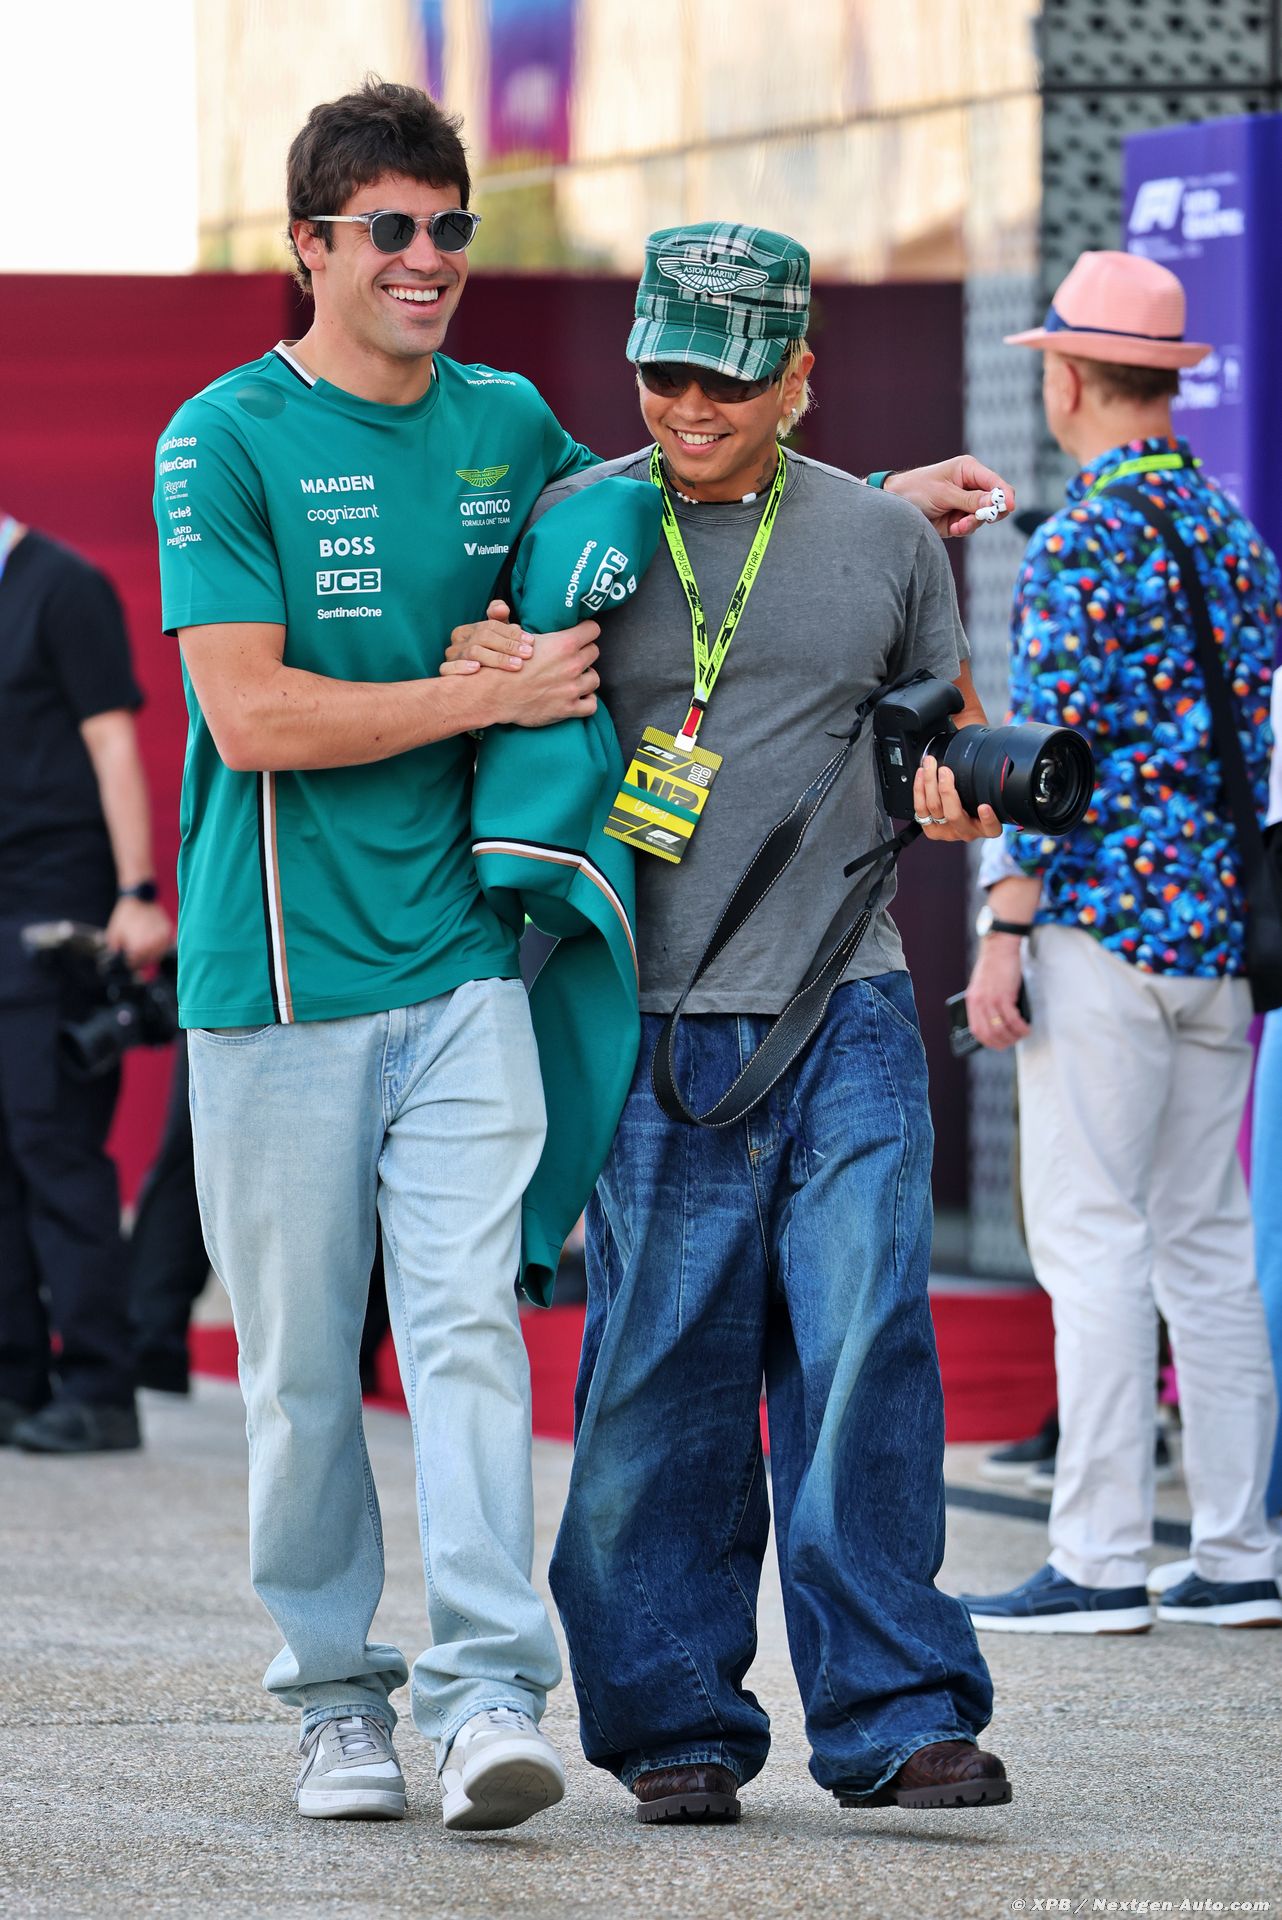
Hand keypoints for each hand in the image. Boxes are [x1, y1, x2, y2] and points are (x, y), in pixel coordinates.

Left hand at [104, 896, 172, 968]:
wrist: (139, 900)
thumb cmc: (125, 916)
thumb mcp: (114, 934)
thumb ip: (115, 949)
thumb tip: (118, 958)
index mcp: (138, 947)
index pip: (136, 963)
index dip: (132, 964)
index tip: (130, 963)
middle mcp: (152, 944)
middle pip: (149, 960)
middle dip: (142, 960)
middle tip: (137, 959)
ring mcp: (161, 938)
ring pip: (159, 954)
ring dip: (152, 954)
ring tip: (146, 952)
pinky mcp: (167, 931)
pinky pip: (166, 944)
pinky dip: (160, 946)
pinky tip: (154, 944)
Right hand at [443, 599, 533, 672]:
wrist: (478, 684)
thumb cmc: (493, 657)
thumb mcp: (499, 638)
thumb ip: (501, 620)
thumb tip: (501, 609)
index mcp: (470, 629)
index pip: (491, 626)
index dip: (512, 633)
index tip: (531, 642)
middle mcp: (458, 640)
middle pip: (484, 638)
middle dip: (508, 646)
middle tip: (527, 654)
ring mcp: (451, 656)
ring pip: (473, 653)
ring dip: (497, 659)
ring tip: (516, 665)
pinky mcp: (445, 671)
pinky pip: (448, 668)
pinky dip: (461, 667)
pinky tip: (477, 669)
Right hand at [459, 622, 601, 727]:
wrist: (495, 693)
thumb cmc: (505, 663)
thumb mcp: (520, 637)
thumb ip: (538, 628)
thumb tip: (544, 619)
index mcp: (564, 643)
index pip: (592, 630)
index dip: (587, 630)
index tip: (582, 633)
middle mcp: (573, 664)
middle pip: (594, 652)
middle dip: (585, 652)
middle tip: (574, 656)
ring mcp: (572, 688)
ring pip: (595, 678)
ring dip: (587, 677)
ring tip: (576, 677)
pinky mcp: (569, 708)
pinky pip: (591, 705)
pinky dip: (587, 700)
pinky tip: (579, 697)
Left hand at [886, 457, 1014, 538]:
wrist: (895, 506)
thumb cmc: (916, 490)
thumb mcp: (944, 493)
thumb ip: (970, 500)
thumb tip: (995, 503)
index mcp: (969, 470)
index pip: (995, 482)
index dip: (1005, 494)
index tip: (1008, 507)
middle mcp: (970, 486)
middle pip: (996, 501)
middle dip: (990, 512)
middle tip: (982, 519)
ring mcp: (965, 504)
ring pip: (984, 517)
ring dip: (973, 523)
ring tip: (958, 525)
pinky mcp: (958, 520)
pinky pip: (971, 527)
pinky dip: (964, 529)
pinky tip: (953, 528)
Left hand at [912, 755, 1001, 842]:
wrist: (964, 819)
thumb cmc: (978, 805)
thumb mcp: (989, 798)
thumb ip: (988, 788)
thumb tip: (989, 764)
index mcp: (985, 828)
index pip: (991, 827)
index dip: (987, 819)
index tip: (984, 807)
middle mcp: (966, 832)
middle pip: (953, 815)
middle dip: (946, 790)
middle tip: (944, 771)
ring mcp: (946, 832)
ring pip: (933, 809)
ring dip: (929, 783)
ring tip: (929, 766)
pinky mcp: (931, 830)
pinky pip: (920, 810)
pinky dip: (919, 790)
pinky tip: (921, 774)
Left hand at [965, 936, 1029, 1050]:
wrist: (999, 948)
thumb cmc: (994, 966)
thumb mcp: (982, 986)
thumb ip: (985, 1002)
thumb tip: (997, 1021)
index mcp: (972, 1002)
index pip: (977, 1030)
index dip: (989, 1041)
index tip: (999, 1043)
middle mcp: (979, 1003)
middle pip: (989, 1034)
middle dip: (1004, 1042)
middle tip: (1014, 1040)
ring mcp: (990, 1000)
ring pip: (1001, 1030)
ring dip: (1014, 1037)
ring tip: (1022, 1034)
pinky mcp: (1003, 996)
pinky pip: (1012, 1020)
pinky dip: (1021, 1028)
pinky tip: (1026, 1028)